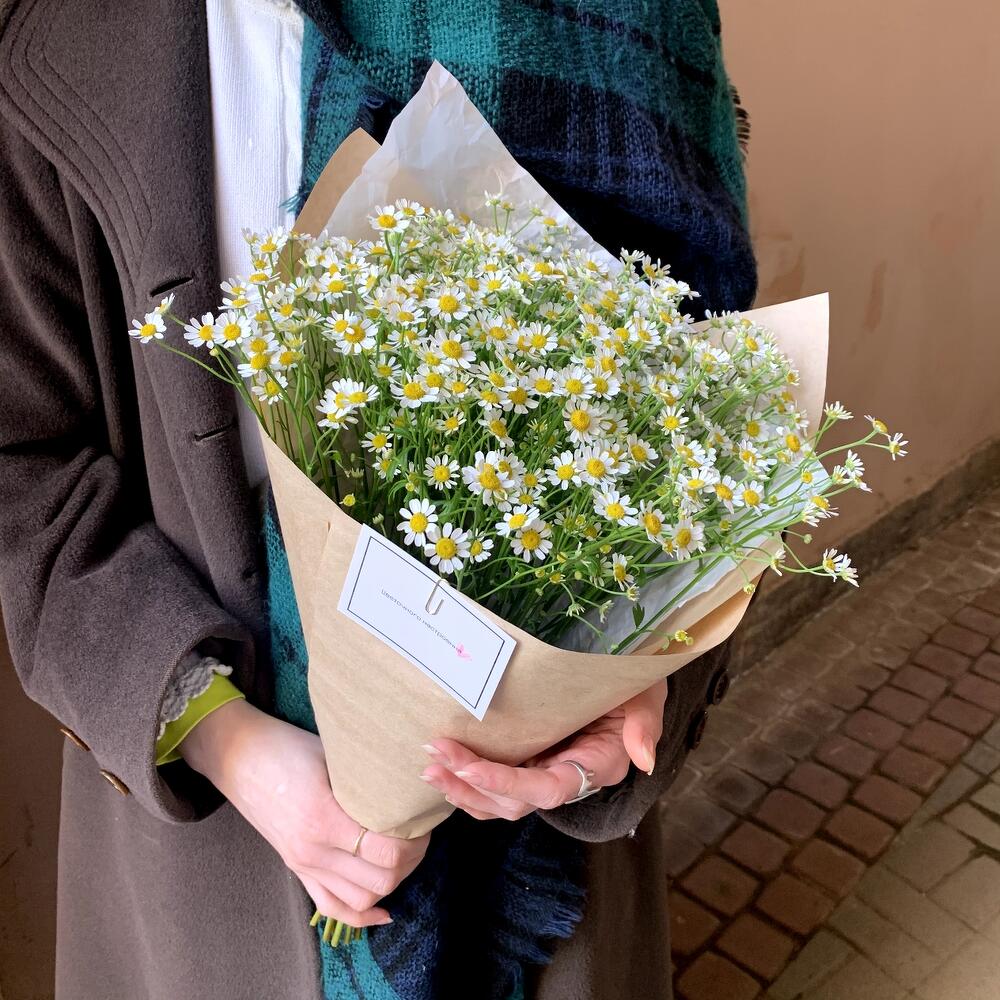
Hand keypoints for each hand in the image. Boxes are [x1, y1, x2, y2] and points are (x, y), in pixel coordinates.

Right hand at [181, 699, 429, 925]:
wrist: (237, 756)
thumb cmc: (287, 745)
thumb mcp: (332, 753)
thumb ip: (366, 778)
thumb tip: (409, 783)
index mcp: (323, 817)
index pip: (386, 851)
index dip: (414, 840)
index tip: (423, 820)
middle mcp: (312, 850)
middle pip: (379, 880)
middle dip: (410, 861)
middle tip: (420, 834)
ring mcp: (302, 864)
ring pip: (360, 900)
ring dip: (391, 884)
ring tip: (404, 856)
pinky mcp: (295, 869)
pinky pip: (331, 907)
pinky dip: (361, 916)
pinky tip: (384, 910)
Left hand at [420, 679, 667, 820]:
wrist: (623, 676)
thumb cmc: (634, 682)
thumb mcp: (646, 693)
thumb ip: (646, 722)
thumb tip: (644, 759)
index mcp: (596, 764)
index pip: (548, 788)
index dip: (506, 783)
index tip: (469, 767)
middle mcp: (567, 777)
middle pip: (514, 801)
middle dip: (471, 784)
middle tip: (435, 755)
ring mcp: (544, 772)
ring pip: (498, 801)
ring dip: (460, 787)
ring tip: (429, 764)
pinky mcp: (528, 762)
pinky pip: (494, 787)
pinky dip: (466, 781)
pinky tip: (441, 765)